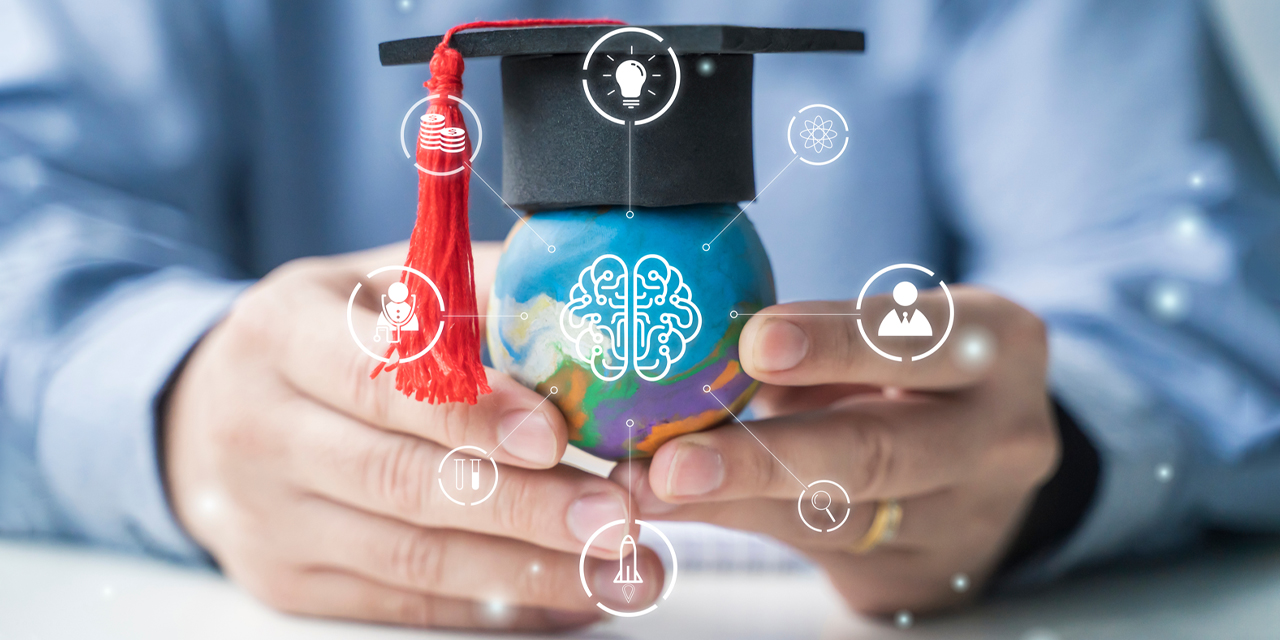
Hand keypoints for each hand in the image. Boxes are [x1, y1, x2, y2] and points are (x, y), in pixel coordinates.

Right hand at [164, 242, 659, 630]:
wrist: (206, 412)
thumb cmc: (324, 335)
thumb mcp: (379, 282)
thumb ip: (473, 288)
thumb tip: (586, 303)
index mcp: (284, 334)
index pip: (382, 380)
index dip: (471, 413)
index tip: (553, 435)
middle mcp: (261, 430)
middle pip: (403, 481)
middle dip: (523, 507)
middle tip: (616, 519)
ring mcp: (268, 519)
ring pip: (411, 559)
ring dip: (527, 572)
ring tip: (619, 571)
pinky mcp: (289, 583)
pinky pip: (403, 606)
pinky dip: (493, 607)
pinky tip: (566, 599)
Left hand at [616, 286, 1057, 614]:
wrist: (984, 474)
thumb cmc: (914, 377)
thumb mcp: (890, 339)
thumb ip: (814, 340)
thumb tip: (688, 339)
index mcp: (995, 346)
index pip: (916, 340)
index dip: (834, 341)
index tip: (755, 342)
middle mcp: (999, 436)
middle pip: (880, 449)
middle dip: (767, 455)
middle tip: (675, 461)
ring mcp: (967, 517)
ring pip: (841, 513)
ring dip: (734, 500)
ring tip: (652, 488)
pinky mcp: (919, 570)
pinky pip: (819, 544)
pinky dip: (740, 519)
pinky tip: (676, 506)